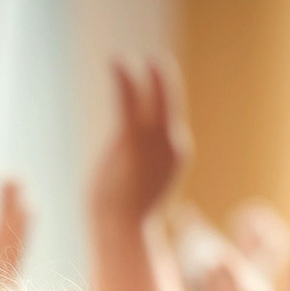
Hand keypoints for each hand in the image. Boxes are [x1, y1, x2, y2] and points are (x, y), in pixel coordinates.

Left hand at [90, 62, 189, 222]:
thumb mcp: (136, 188)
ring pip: (152, 98)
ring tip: (130, 59)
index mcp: (174, 154)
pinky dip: (123, 80)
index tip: (154, 87)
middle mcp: (169, 143)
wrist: (122, 231)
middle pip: (168, 103)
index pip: (169, 121)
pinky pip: (129, 101)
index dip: (162, 102)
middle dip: (163, 82)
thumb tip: (127, 167)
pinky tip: (115, 62)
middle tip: (156, 61)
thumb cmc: (123, 218)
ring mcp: (153, 141)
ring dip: (144, 76)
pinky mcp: (131, 140)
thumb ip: (137, 169)